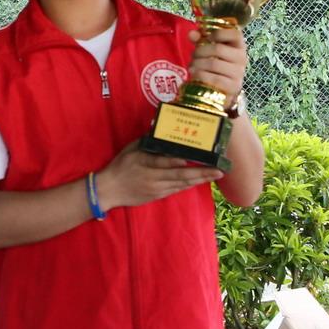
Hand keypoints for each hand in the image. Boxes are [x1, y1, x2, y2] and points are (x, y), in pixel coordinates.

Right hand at [94, 139, 222, 210]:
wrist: (109, 190)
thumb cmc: (120, 166)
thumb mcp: (131, 149)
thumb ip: (148, 142)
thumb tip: (165, 133)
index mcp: (145, 162)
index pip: (166, 162)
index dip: (183, 163)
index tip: (198, 159)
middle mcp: (153, 177)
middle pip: (180, 175)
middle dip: (201, 173)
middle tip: (218, 171)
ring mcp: (156, 189)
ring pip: (181, 184)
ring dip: (199, 180)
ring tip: (215, 176)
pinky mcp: (157, 195)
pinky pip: (176, 190)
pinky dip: (188, 185)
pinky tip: (200, 181)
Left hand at [186, 23, 246, 106]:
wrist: (224, 89)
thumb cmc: (217, 64)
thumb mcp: (210, 50)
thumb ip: (201, 40)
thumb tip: (191, 34)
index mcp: (239, 45)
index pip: (235, 34)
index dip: (219, 33)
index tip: (207, 38)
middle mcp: (242, 58)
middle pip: (218, 49)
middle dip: (200, 51)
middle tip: (193, 55)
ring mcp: (238, 73)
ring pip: (213, 64)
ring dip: (198, 64)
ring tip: (191, 66)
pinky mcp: (233, 86)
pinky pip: (213, 79)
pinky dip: (200, 75)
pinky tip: (194, 74)